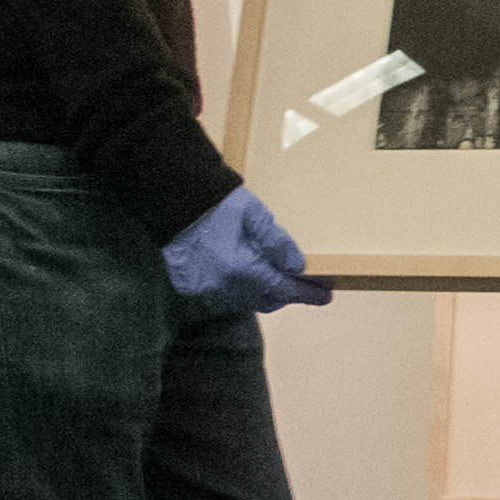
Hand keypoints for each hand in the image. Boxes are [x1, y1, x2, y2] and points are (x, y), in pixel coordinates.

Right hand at [161, 183, 333, 316]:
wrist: (173, 199)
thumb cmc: (215, 203)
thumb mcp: (254, 215)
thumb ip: (277, 242)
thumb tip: (298, 265)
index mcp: (241, 270)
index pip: (283, 289)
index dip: (307, 293)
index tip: (325, 296)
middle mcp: (223, 287)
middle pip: (265, 300)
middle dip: (285, 293)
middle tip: (302, 284)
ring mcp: (205, 289)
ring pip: (244, 300)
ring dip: (260, 291)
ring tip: (273, 275)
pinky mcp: (190, 286)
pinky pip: (221, 294)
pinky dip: (235, 287)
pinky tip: (241, 272)